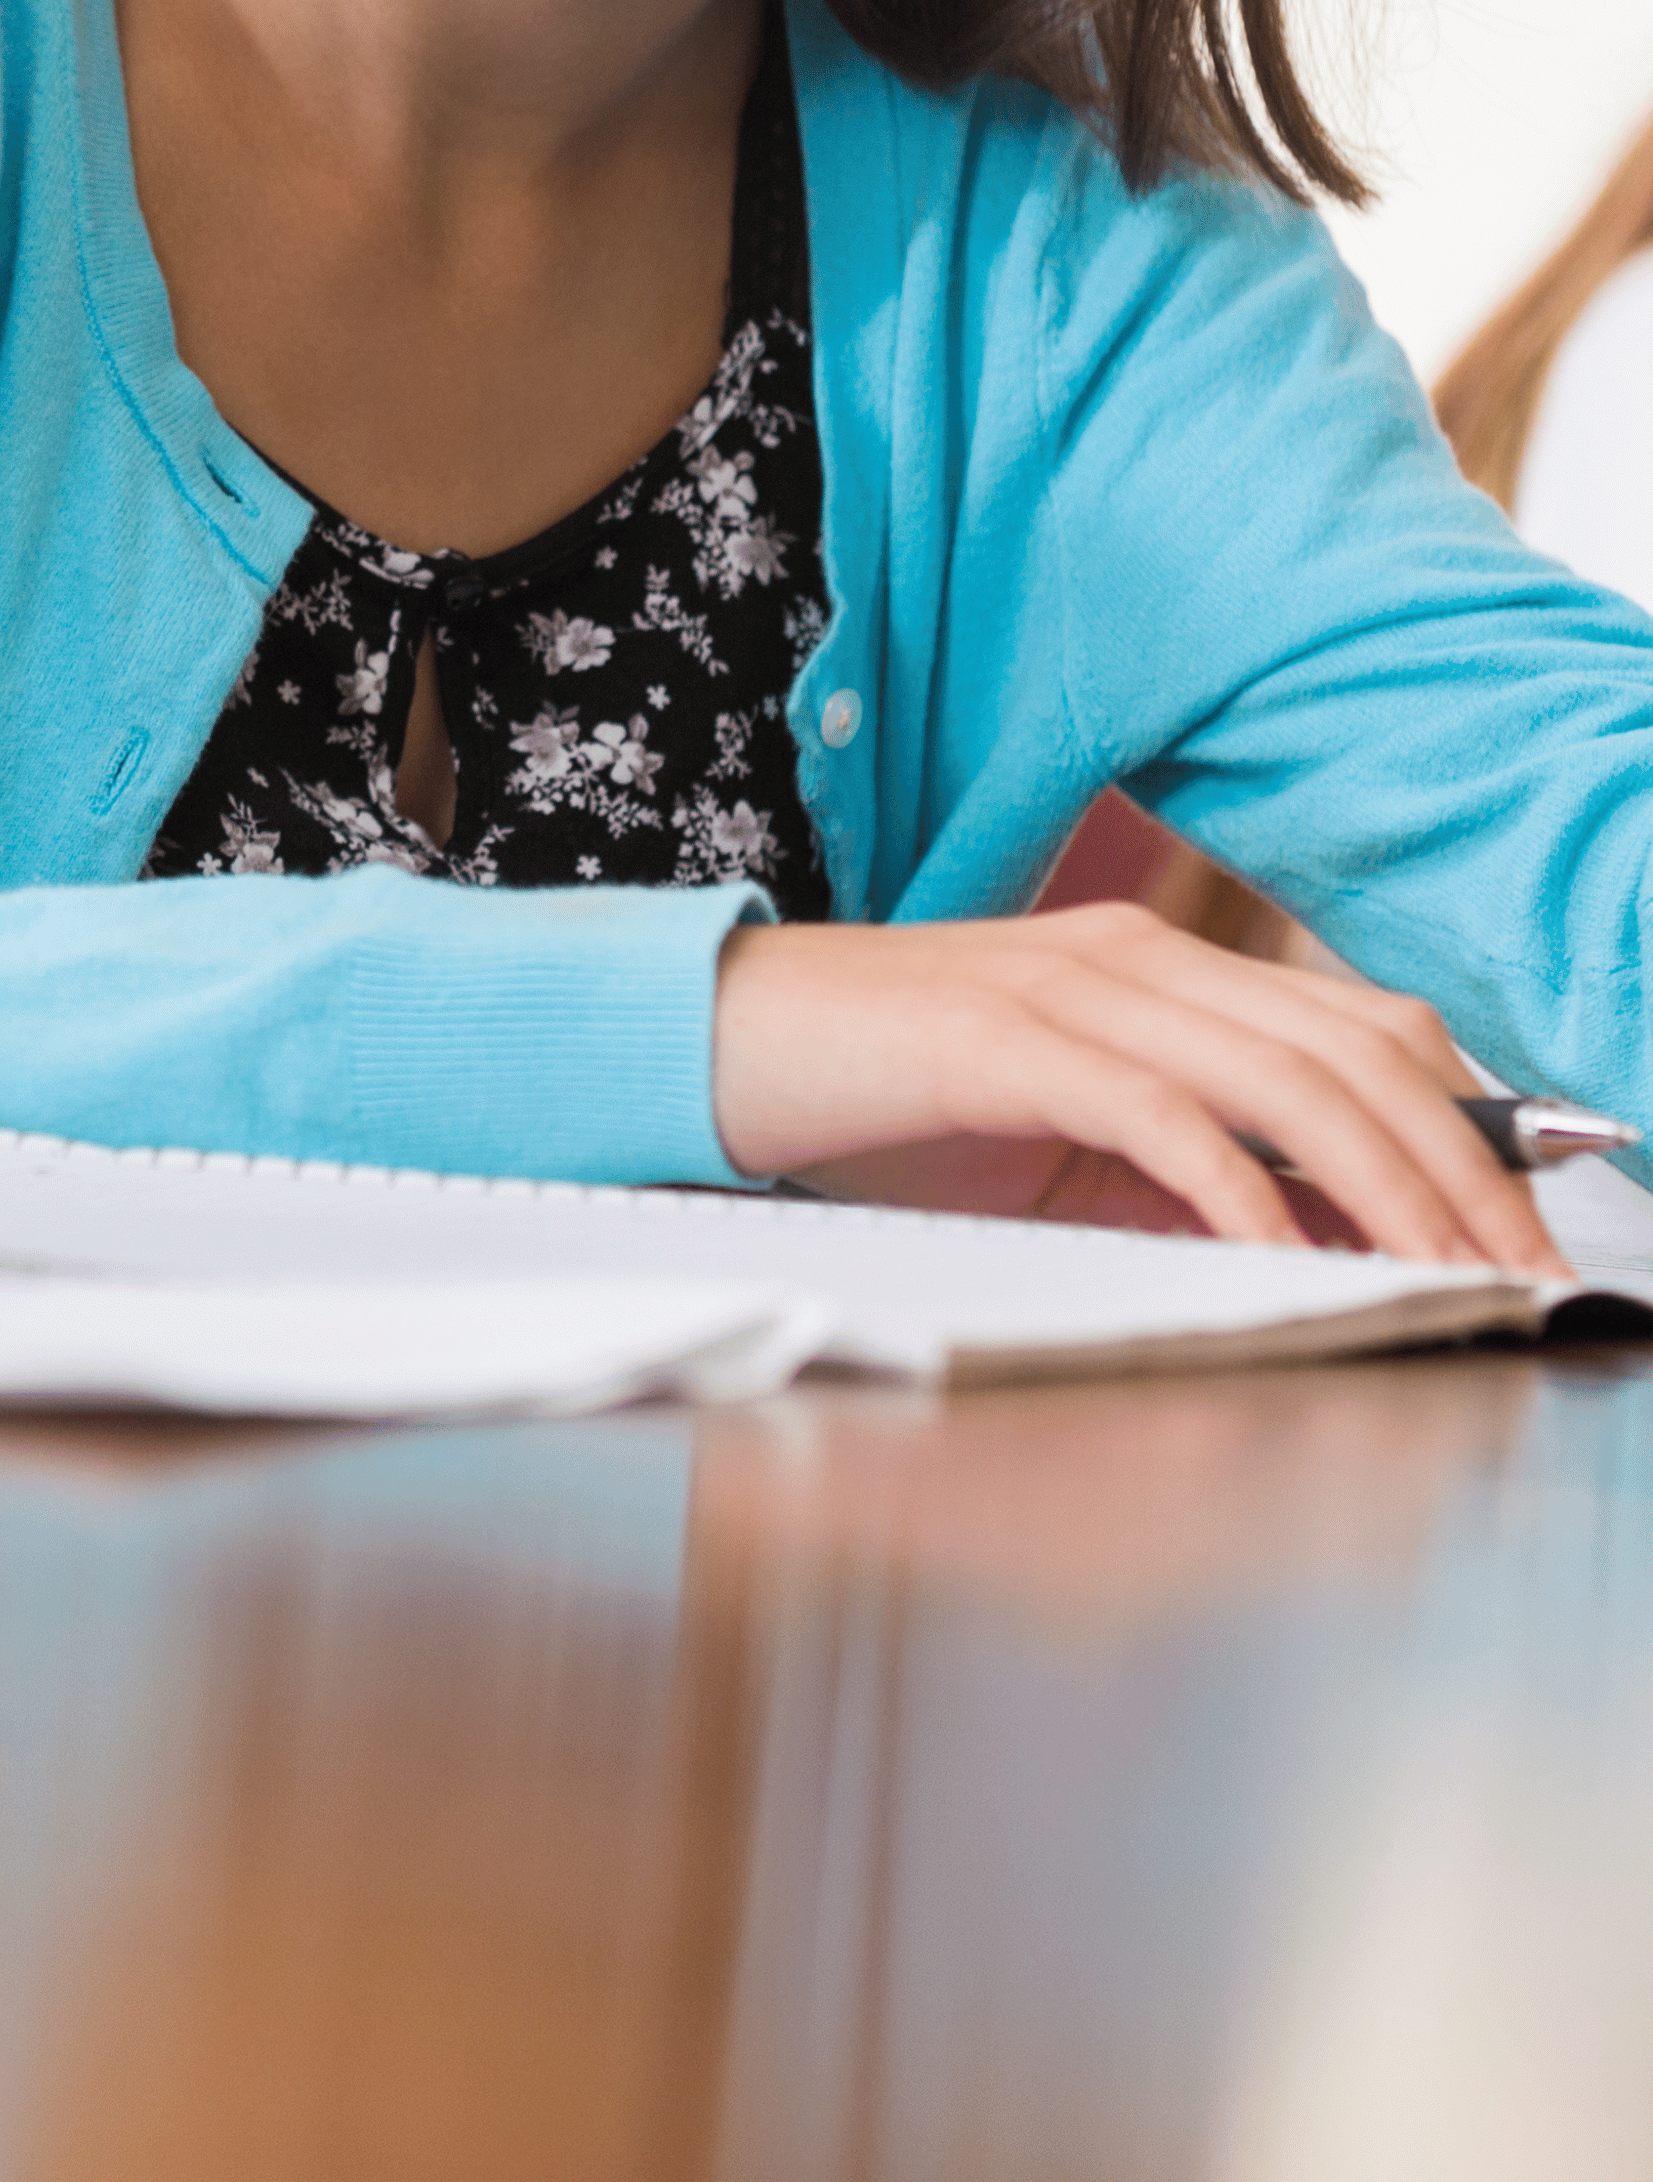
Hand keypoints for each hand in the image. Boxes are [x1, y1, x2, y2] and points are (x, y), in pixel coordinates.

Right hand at [709, 903, 1562, 1272]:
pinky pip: (1166, 1117)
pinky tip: (1291, 1263)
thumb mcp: (1056, 1139)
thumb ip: (1177, 1168)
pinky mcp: (1006, 1042)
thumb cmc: (875, 1098)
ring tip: (1450, 1281)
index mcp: (1155, 963)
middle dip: (1471, 1174)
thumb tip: (1318, 1244)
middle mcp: (1134, 954)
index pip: (1372, 1026)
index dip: (1476, 1126)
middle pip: (1366, 1050)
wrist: (710, 1038)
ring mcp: (1071, 987)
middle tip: (1527, 1278)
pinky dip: (1247, 1195)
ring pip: (1293, 1079)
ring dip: (1394, 1192)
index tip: (1526, 1236)